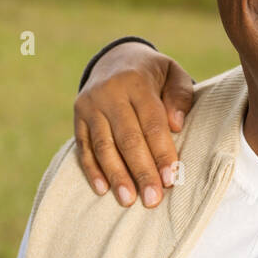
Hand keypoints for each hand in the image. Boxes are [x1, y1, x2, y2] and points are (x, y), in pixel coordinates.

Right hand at [73, 41, 194, 205]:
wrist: (116, 58)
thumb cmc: (153, 73)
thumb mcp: (173, 73)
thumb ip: (180, 96)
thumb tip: (176, 125)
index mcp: (136, 81)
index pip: (151, 122)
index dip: (161, 152)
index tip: (170, 179)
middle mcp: (109, 92)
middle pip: (127, 138)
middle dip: (141, 171)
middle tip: (152, 200)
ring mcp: (90, 105)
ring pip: (103, 145)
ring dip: (116, 175)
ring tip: (128, 200)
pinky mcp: (77, 116)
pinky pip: (83, 146)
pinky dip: (92, 169)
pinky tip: (102, 189)